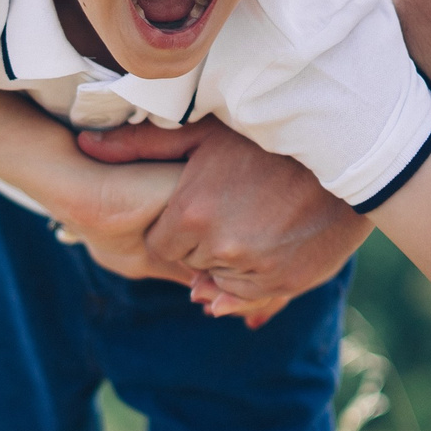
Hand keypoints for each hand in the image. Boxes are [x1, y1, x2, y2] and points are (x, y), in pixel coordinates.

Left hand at [76, 121, 368, 323]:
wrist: (347, 156)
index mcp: (191, 213)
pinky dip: (252, 281)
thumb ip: (140, 145)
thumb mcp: (203, 133)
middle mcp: (219, 249)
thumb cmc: (269, 138)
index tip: (200, 201)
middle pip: (189, 263)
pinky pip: (251, 298)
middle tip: (232, 206)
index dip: (178, 224)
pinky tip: (268, 245)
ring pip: (218, 284)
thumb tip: (83, 144)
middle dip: (201, 243)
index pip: (162, 242)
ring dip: (227, 264)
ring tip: (254, 222)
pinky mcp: (287, 283)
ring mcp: (255, 270)